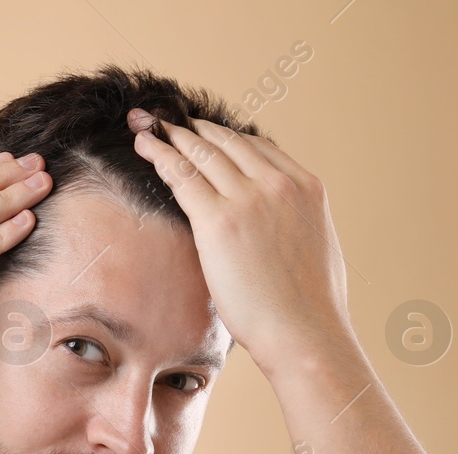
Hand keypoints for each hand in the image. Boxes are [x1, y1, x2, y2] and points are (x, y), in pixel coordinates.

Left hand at [127, 107, 355, 372]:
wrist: (306, 331)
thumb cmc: (310, 308)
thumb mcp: (315, 248)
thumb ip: (294, 226)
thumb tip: (279, 233)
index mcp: (307, 187)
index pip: (258, 149)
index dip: (224, 138)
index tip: (202, 133)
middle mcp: (279, 183)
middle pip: (227, 142)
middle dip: (192, 128)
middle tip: (165, 118)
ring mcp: (250, 198)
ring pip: (201, 153)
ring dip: (170, 135)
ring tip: (145, 124)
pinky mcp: (220, 219)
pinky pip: (182, 176)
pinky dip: (159, 154)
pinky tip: (142, 144)